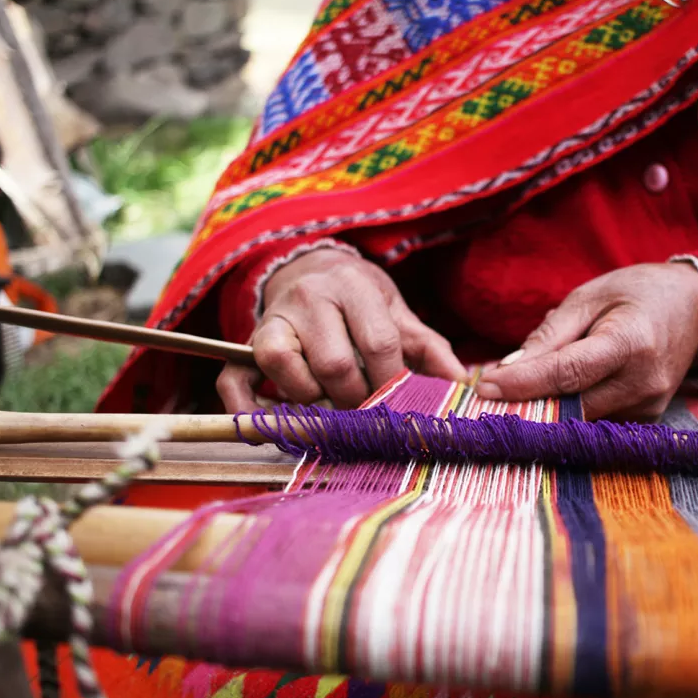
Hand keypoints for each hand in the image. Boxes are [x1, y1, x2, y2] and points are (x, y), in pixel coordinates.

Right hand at [217, 248, 466, 412]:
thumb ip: (429, 348)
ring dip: (310, 401)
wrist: (312, 268)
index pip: (378, 343)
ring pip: (284, 368)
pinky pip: (235, 380)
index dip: (392, 382)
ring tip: (329, 407)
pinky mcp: (247, 343)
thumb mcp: (398, 314)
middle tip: (367, 412)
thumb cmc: (361, 300)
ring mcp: (273, 319)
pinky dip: (247, 410)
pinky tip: (268, 429)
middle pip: (334, 363)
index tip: (402, 406)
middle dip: (355, 399)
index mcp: (354, 288)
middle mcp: (309, 298)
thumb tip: (463, 387)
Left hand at [474, 263, 697, 420]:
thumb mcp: (590, 296)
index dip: (523, 384)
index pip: (567, 374)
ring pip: (580, 419)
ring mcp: (649, 407)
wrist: (695, 309)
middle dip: (526, 403)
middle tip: (485, 397)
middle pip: (570, 406)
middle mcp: (644, 383)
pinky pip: (595, 421)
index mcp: (631, 343)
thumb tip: (509, 368)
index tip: (484, 388)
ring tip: (517, 390)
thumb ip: (551, 334)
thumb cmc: (637, 293)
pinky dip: (568, 410)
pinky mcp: (646, 419)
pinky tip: (551, 396)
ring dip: (545, 409)